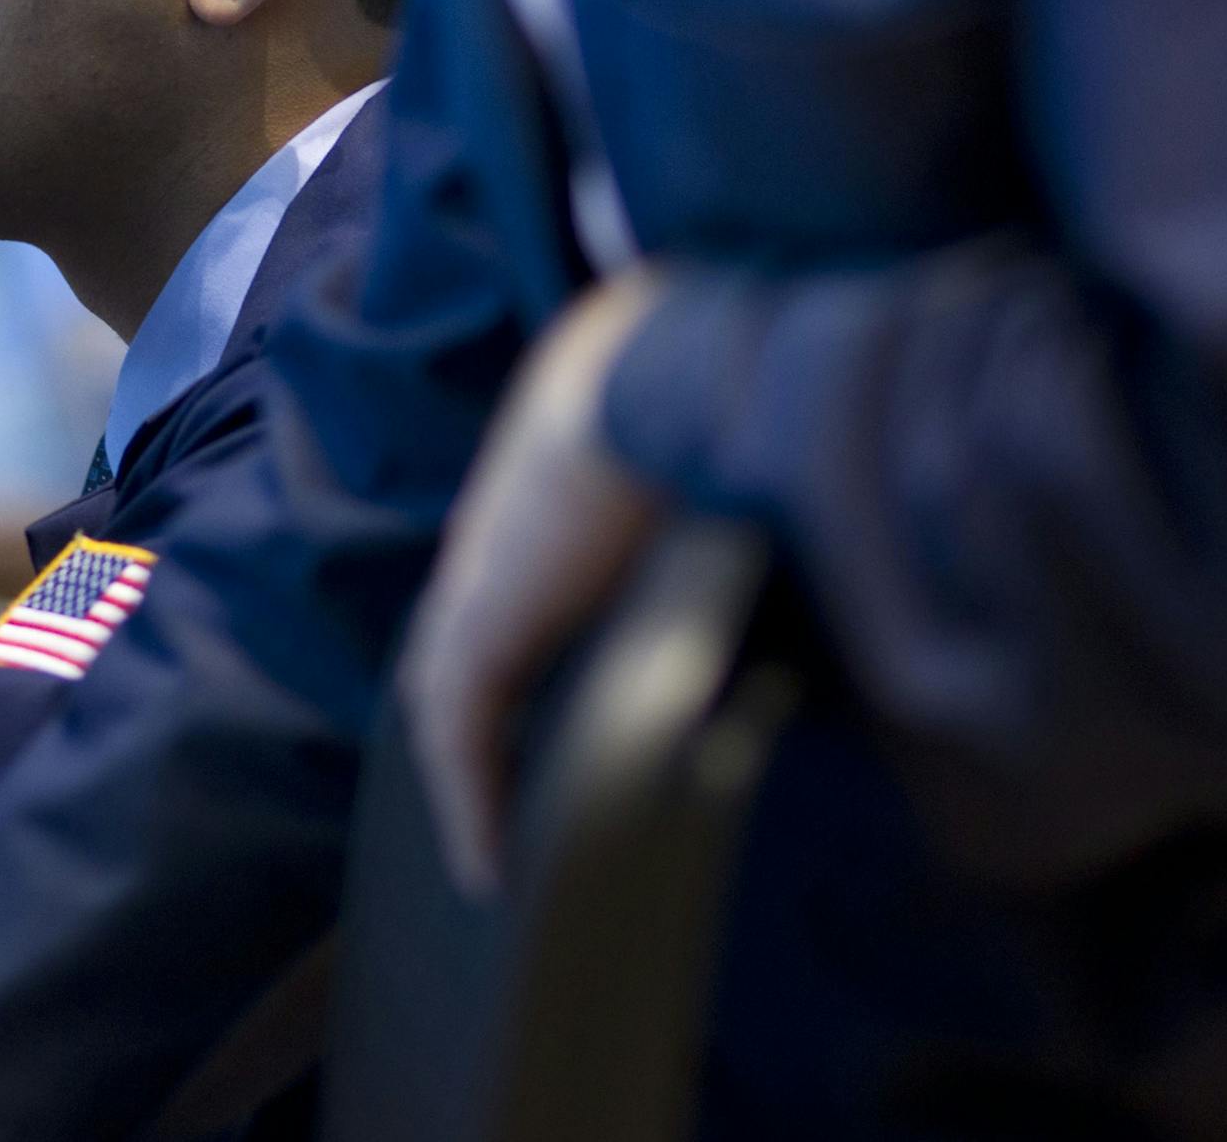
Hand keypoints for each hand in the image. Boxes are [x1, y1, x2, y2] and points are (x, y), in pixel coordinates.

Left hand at [400, 271, 668, 891]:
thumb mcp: (707, 468)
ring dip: (466, 778)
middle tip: (495, 806)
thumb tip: (780, 557)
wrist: (670, 363)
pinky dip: (470, 799)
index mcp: (540, 494)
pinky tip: (488, 864)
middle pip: (451, 654)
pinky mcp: (482, 624)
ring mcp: (479, 579)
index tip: (530, 730)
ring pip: (446, 701)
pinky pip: (460, 734)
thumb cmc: (710, 399)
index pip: (499, 596)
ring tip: (493, 857)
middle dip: (468, 730)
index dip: (507, 662)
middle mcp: (496, 540)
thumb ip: (714, 514)